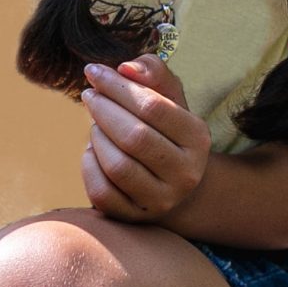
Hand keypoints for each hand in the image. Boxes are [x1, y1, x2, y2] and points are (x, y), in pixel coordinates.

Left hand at [79, 55, 210, 222]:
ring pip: (117, 166)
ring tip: (96, 125)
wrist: (174, 184)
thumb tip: (125, 68)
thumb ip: (152, 72)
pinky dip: (89, 166)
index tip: (94, 72)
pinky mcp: (135, 218)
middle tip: (89, 95)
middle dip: (103, 110)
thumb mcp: (169, 98)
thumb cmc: (166, 130)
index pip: (153, 107)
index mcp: (198, 138)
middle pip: (134, 137)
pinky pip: (101, 192)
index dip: (117, 86)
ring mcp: (162, 200)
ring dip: (97, 138)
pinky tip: (93, 151)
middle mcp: (186, 173)